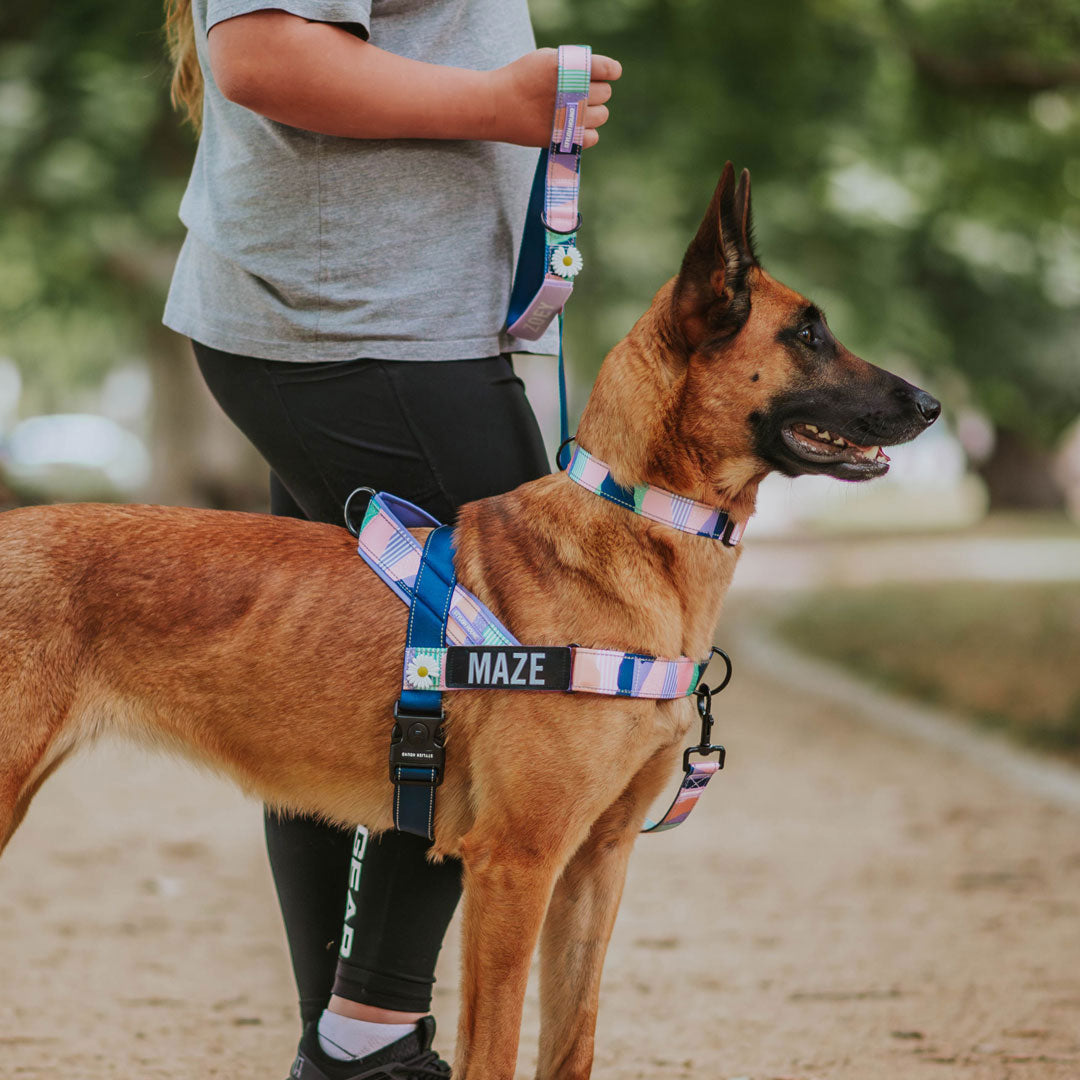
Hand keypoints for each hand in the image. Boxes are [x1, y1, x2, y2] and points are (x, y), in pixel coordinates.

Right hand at [488, 48, 621, 148]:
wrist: (495, 105)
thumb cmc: (521, 79)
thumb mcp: (546, 59)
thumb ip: (574, 65)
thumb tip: (598, 75)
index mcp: (569, 68)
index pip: (607, 70)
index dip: (611, 71)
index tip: (609, 73)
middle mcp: (572, 93)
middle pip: (605, 93)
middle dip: (596, 91)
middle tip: (578, 93)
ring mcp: (569, 117)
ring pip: (602, 115)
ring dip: (594, 112)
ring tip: (577, 110)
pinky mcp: (564, 138)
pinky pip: (593, 137)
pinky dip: (588, 133)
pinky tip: (576, 126)